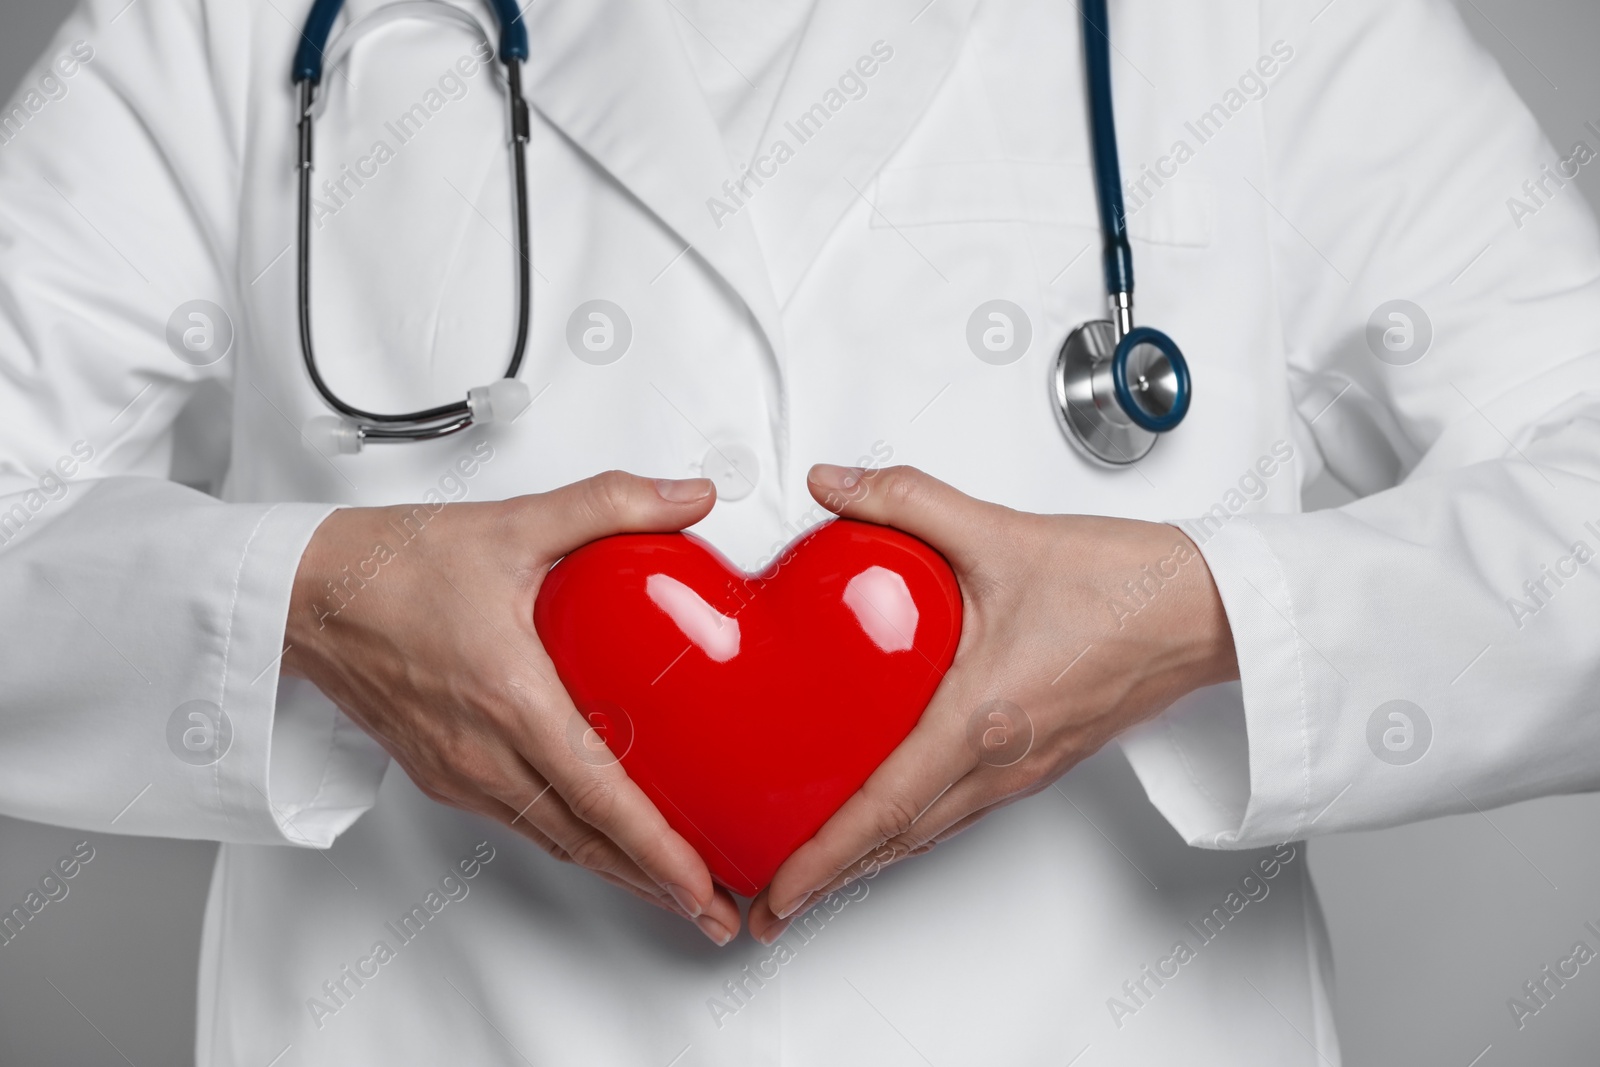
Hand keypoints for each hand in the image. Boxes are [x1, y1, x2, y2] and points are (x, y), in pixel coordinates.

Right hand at [282, 471, 741, 944]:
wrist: (305, 594)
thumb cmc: (393, 566)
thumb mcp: (514, 523)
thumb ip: (611, 504)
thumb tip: (692, 497)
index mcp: (509, 697)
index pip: (598, 794)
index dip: (655, 849)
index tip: (700, 884)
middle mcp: (482, 751)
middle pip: (584, 840)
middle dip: (656, 885)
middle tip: (718, 914)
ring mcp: (459, 772)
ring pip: (553, 841)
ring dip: (617, 872)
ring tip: (675, 893)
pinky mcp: (444, 774)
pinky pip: (521, 822)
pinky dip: (572, 844)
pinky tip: (602, 844)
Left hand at [748, 464, 1238, 941]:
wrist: (1209, 610)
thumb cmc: (1127, 586)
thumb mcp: (999, 532)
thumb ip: (905, 501)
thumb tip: (831, 487)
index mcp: (984, 719)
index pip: (884, 806)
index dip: (822, 858)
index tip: (778, 893)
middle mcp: (1003, 762)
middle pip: (898, 839)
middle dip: (828, 878)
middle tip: (767, 901)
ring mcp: (1025, 769)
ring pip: (929, 831)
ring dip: (868, 858)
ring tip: (813, 869)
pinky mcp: (1040, 758)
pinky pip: (960, 809)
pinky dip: (910, 827)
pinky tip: (888, 810)